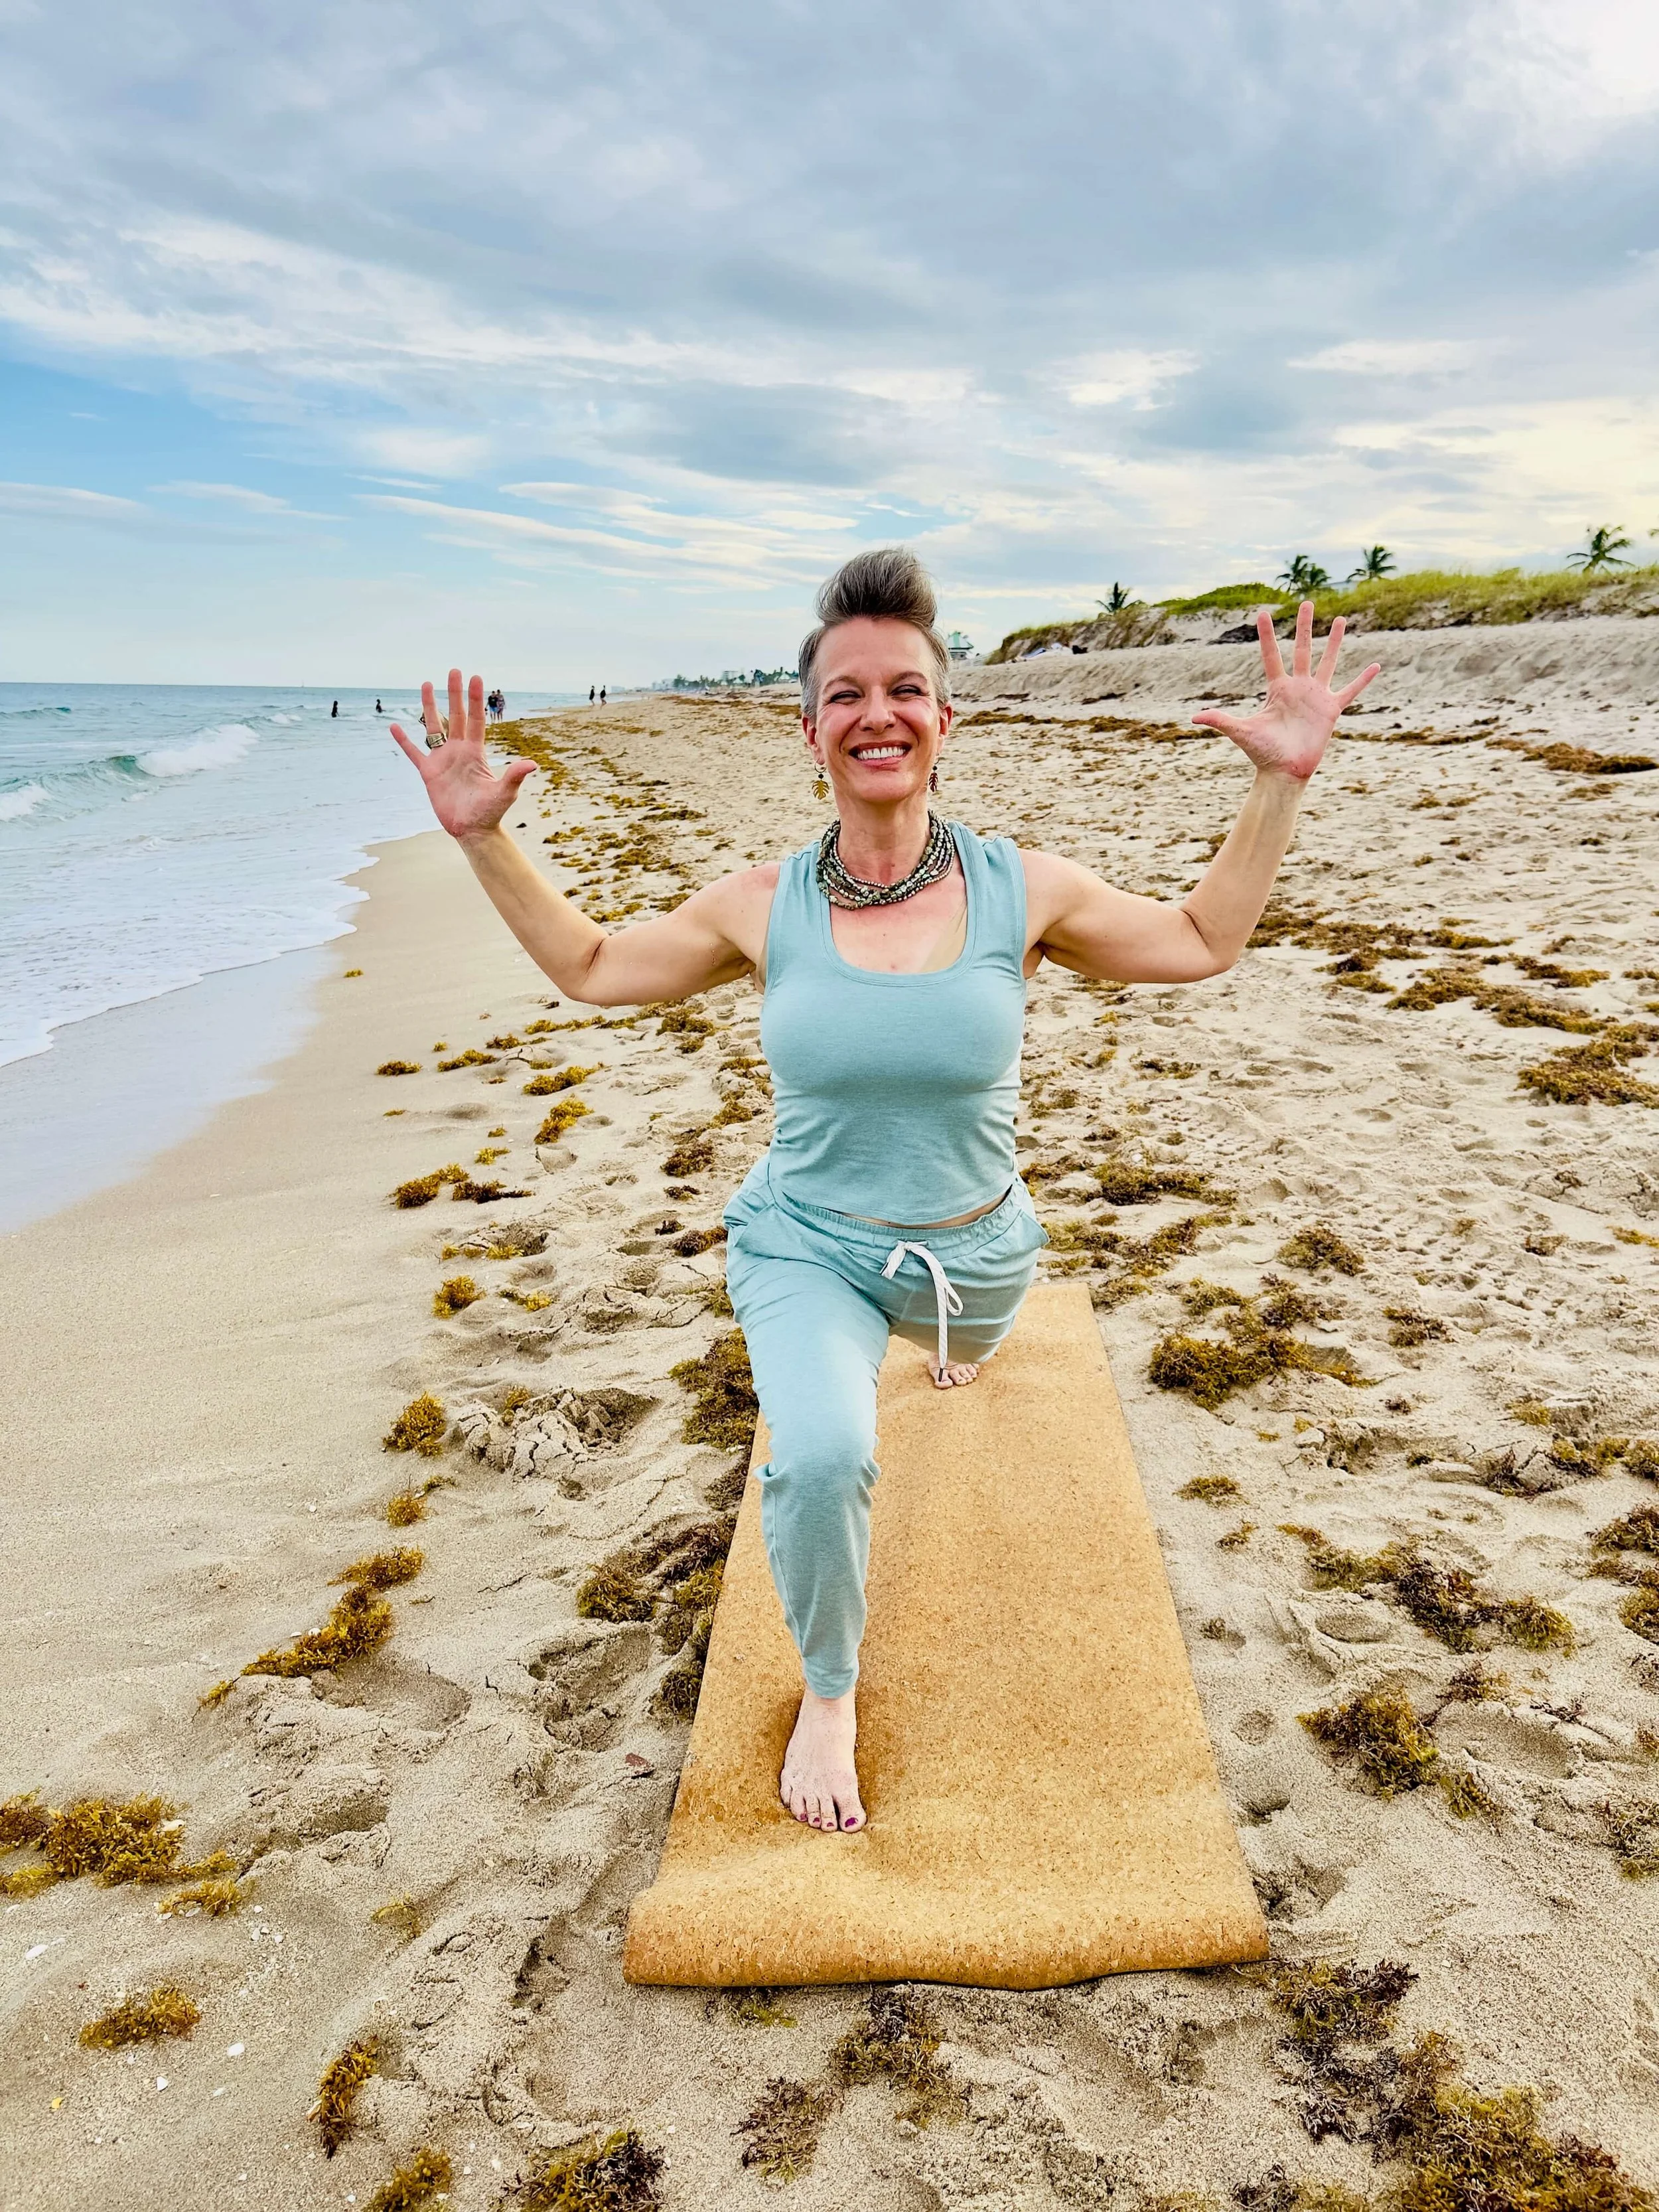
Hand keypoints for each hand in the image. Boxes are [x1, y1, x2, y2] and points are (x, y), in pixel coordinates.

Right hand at [390, 669, 535, 841]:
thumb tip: (532, 764)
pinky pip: (413, 753)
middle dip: (454, 694)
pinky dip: (404, 741)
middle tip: (453, 671)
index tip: (475, 677)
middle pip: (455, 716)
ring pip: (434, 728)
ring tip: (426, 684)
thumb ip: (514, 776)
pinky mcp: (428, 773)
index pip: (475, 720)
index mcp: (475, 752)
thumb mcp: (504, 793)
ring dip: (429, 707)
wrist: (472, 831)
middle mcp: (459, 751)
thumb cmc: (490, 813)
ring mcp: (442, 760)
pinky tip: (395, 727)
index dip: (474, 700)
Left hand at [1190, 602, 1379, 780]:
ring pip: (1327, 662)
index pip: (1271, 655)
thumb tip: (1193, 717)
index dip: (1266, 635)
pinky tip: (1376, 665)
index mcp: (1277, 689)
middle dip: (1304, 626)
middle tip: (1306, 602)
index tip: (1263, 612)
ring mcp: (1316, 697)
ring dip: (1334, 641)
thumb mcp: (1241, 732)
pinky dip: (1363, 680)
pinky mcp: (1331, 710)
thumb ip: (1220, 721)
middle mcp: (1297, 688)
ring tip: (1340, 619)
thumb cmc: (1263, 754)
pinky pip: (1350, 691)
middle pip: (1301, 649)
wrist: (1284, 772)